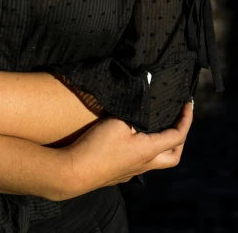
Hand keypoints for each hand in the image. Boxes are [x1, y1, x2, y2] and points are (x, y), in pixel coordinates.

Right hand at [62, 100, 193, 198]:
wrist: (76, 172)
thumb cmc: (98, 146)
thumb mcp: (118, 121)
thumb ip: (134, 108)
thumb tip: (146, 91)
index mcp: (149, 150)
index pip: (178, 135)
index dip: (186, 119)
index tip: (188, 104)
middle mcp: (145, 164)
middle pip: (173, 156)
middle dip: (180, 139)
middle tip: (178, 121)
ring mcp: (132, 172)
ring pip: (156, 162)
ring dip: (162, 146)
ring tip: (156, 129)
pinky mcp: (119, 174)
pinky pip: (140, 163)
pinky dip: (144, 151)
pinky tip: (132, 140)